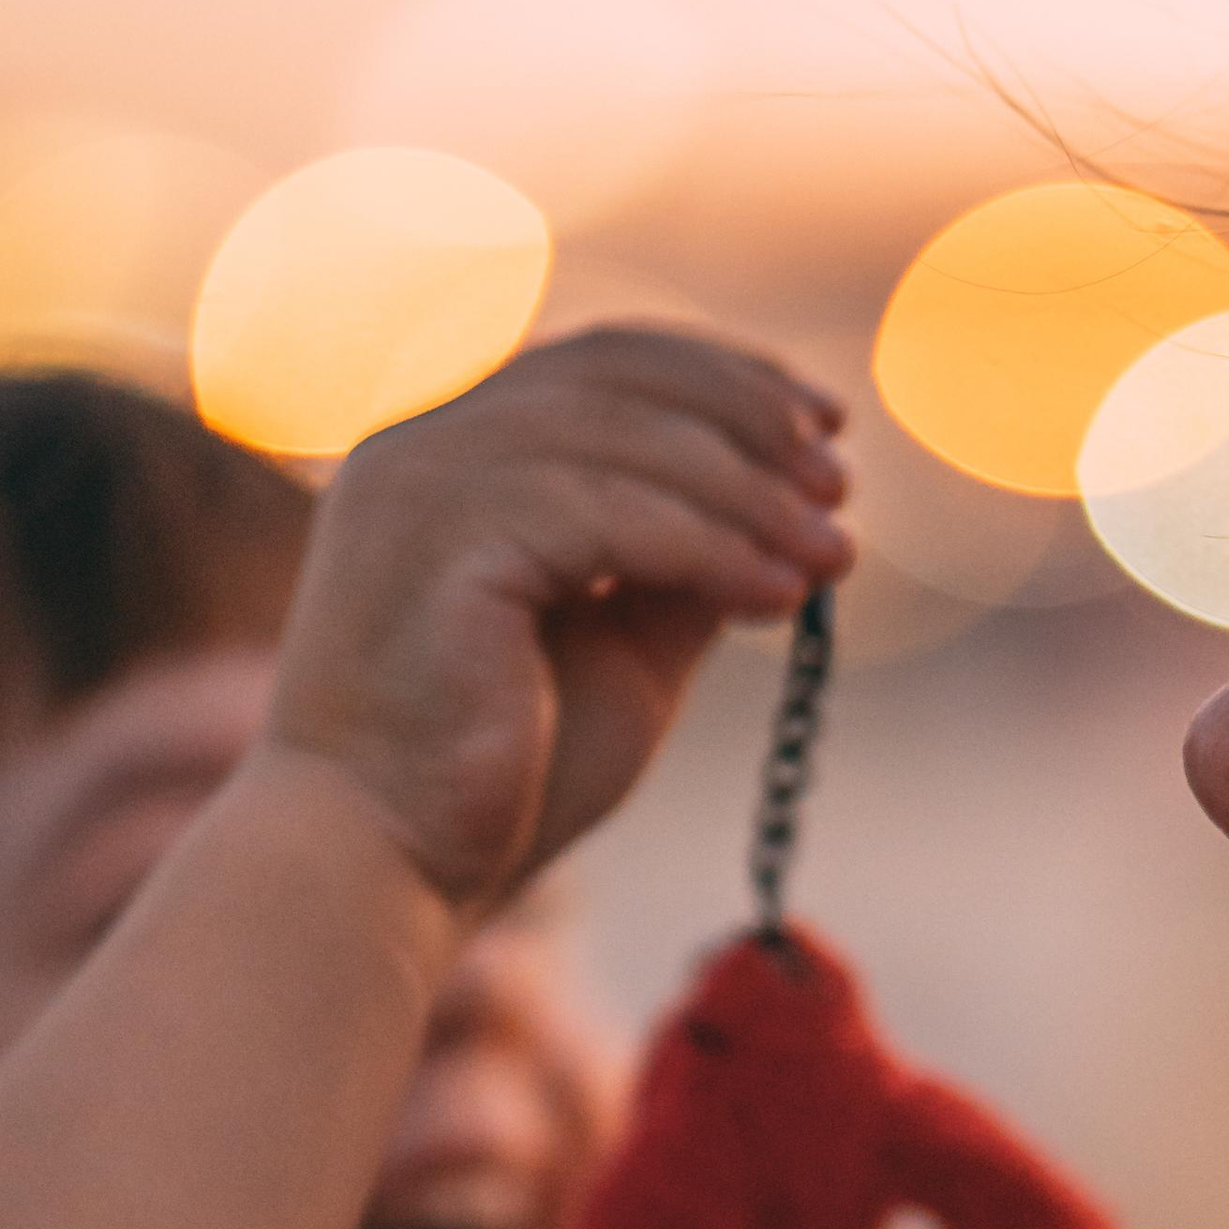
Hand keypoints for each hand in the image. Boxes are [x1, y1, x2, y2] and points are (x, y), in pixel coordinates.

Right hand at [258, 327, 851, 921]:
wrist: (387, 863)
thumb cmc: (497, 779)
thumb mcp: (622, 651)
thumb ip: (680, 572)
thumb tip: (784, 515)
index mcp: (452, 450)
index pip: (602, 365)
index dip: (723, 376)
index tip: (823, 421)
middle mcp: (425, 440)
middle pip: (618, 377)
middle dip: (749, 421)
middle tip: (842, 482)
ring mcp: (425, 478)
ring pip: (626, 441)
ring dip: (750, 494)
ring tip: (834, 556)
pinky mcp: (445, 539)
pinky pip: (611, 516)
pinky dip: (712, 549)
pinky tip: (781, 596)